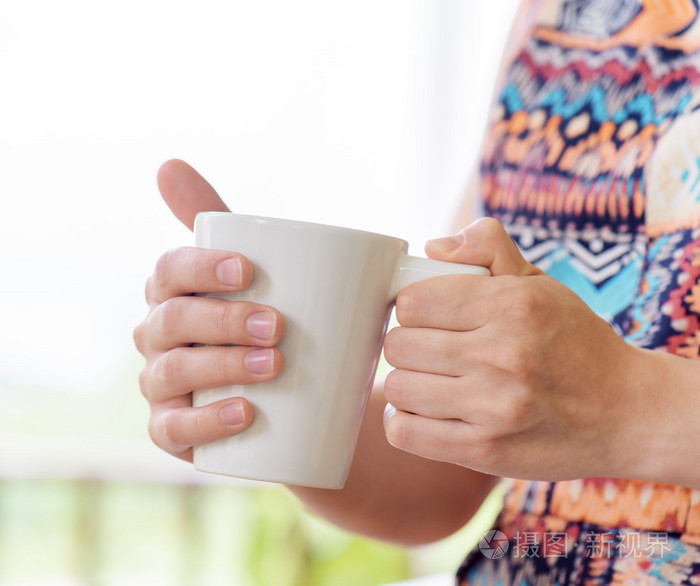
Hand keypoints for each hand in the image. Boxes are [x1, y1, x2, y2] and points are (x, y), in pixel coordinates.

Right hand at [133, 160, 283, 461]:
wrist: (290, 391)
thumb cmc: (263, 317)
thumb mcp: (256, 272)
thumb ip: (224, 222)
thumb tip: (166, 162)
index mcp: (174, 291)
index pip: (170, 271)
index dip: (201, 268)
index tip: (248, 270)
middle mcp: (158, 335)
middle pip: (173, 320)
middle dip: (222, 320)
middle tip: (277, 326)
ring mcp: (161, 384)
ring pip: (173, 372)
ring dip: (221, 366)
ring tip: (274, 366)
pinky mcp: (172, 429)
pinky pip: (173, 430)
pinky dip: (206, 423)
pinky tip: (243, 414)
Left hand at [382, 218, 642, 481]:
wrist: (627, 412)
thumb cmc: (574, 340)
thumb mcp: (540, 282)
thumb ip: (488, 247)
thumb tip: (431, 247)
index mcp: (512, 306)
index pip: (412, 303)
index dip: (411, 308)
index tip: (425, 317)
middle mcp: (502, 356)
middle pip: (398, 346)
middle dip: (406, 345)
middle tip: (426, 350)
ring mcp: (494, 408)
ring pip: (397, 389)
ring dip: (406, 384)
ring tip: (428, 381)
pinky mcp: (486, 451)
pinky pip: (405, 433)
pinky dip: (404, 421)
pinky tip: (424, 412)